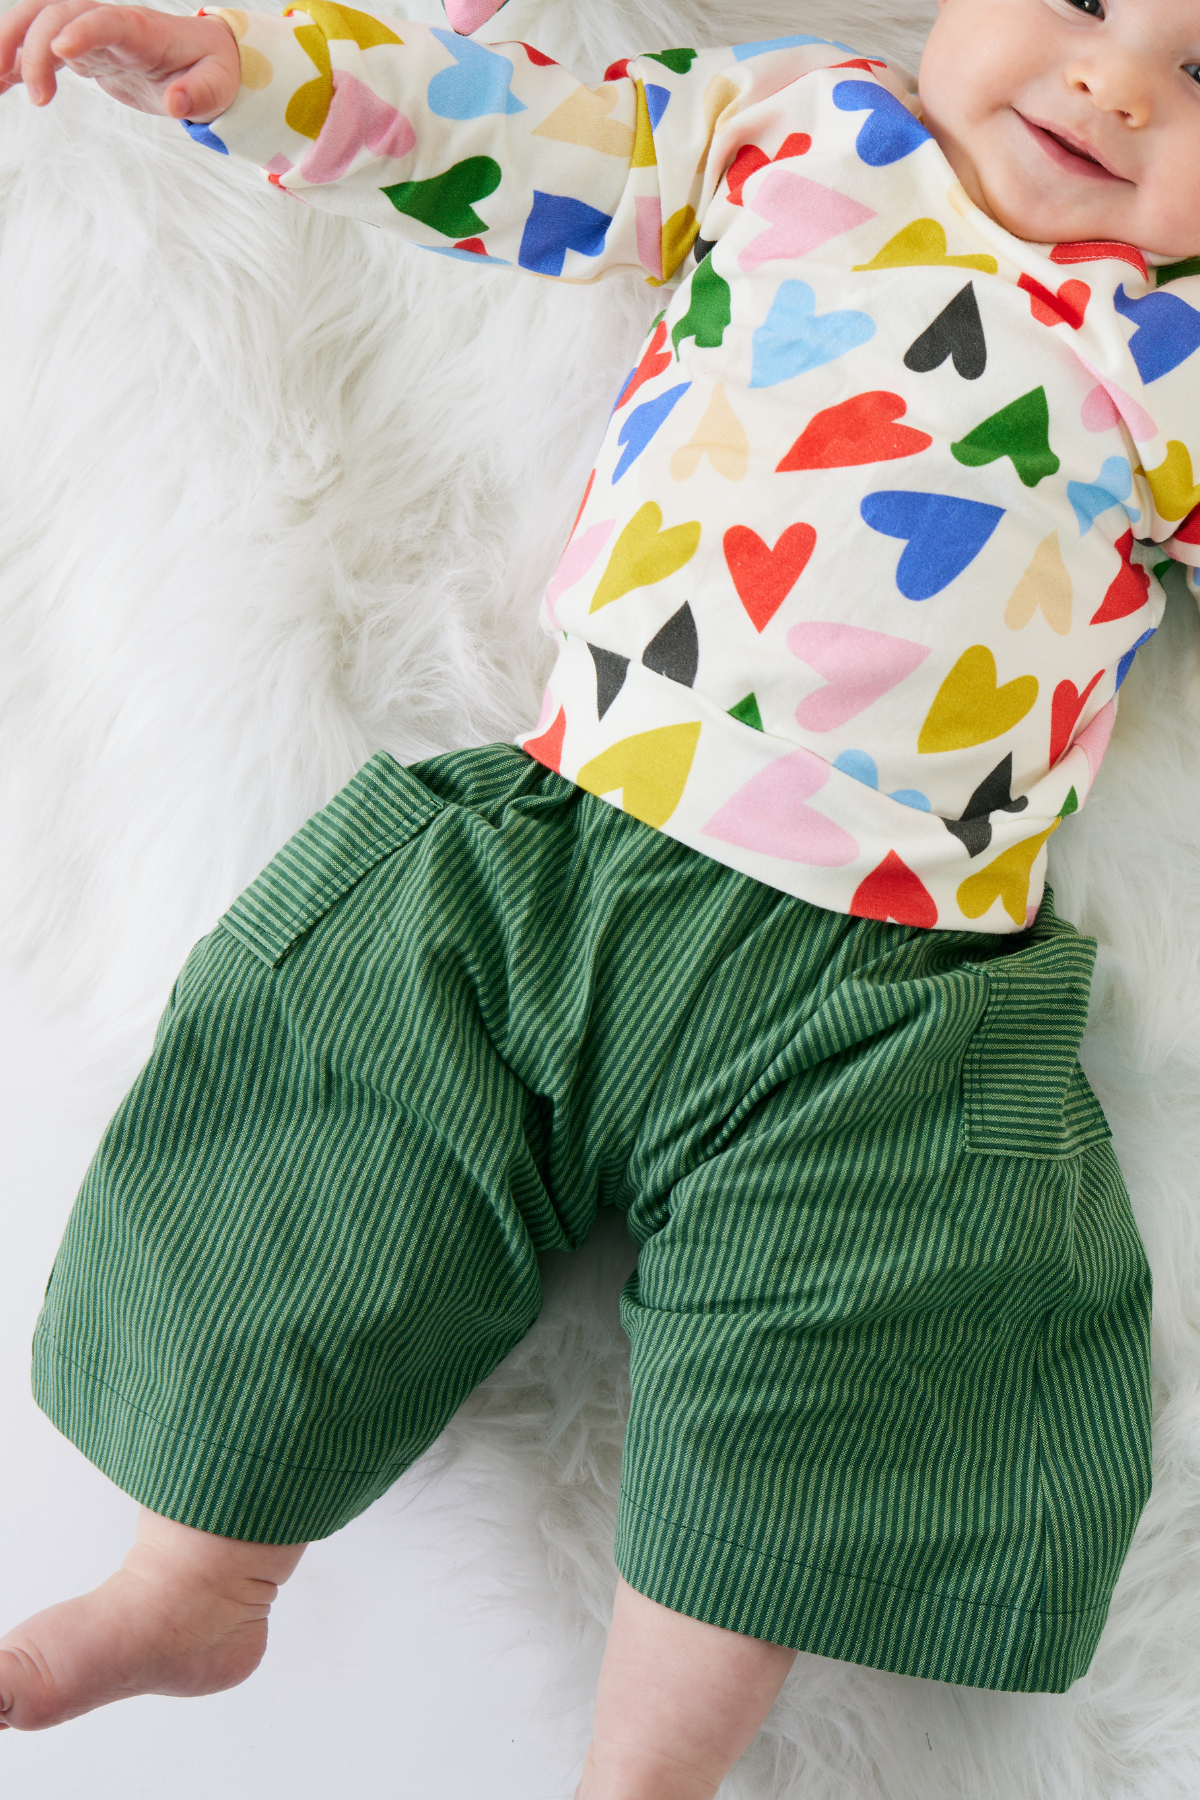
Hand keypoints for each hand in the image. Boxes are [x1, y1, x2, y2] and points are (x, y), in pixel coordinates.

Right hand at [0, 0, 240, 122]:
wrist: (203, 58)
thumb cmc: (211, 70)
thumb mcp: (217, 88)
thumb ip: (198, 94)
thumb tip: (177, 104)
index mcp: (141, 29)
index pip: (105, 19)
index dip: (82, 30)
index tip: (60, 53)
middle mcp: (108, 21)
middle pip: (56, 15)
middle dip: (35, 48)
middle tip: (35, 98)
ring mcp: (90, 32)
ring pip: (36, 22)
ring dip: (9, 46)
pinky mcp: (81, 50)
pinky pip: (39, 46)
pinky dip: (15, 61)